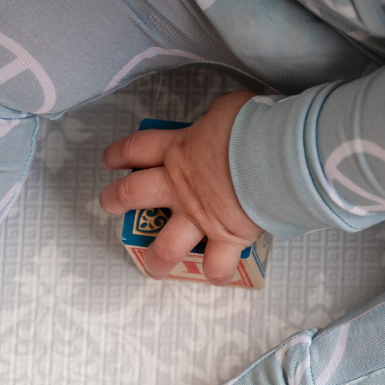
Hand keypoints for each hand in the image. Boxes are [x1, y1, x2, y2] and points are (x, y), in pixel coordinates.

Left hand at [100, 91, 264, 284]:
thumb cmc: (254, 127)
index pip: (138, 148)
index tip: (109, 160)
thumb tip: (218, 120)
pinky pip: (216, 265)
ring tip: (152, 268)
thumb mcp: (229, 109)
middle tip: (109, 204)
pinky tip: (216, 275)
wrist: (276, 156)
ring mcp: (200, 217)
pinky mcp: (224, 239)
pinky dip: (216, 272)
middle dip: (116, 199)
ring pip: (165, 246)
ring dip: (156, 259)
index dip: (120, 153)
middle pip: (134, 194)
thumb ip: (216, 118)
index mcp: (179, 150)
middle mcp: (181, 187)